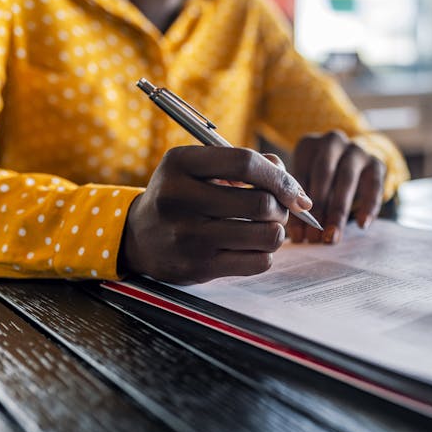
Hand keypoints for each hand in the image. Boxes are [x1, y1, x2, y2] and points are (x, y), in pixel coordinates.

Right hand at [120, 146, 312, 283]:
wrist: (138, 238)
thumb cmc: (182, 196)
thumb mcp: (200, 169)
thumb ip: (245, 165)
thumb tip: (291, 185)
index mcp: (180, 163)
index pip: (246, 163)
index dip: (280, 177)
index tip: (294, 191)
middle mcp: (180, 199)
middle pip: (261, 203)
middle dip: (281, 207)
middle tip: (276, 210)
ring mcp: (188, 236)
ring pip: (266, 235)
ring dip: (277, 232)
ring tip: (265, 228)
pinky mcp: (198, 267)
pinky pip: (259, 262)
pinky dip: (265, 253)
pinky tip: (251, 247)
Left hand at [288, 131, 385, 243]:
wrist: (355, 164)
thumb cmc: (322, 181)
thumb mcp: (307, 185)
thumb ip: (300, 204)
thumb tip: (298, 236)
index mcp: (308, 145)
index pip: (300, 177)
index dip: (297, 207)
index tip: (298, 235)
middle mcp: (332, 142)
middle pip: (323, 174)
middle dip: (318, 209)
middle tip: (314, 238)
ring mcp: (356, 150)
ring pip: (347, 179)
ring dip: (338, 211)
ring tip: (332, 237)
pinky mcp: (376, 162)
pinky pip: (374, 185)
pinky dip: (368, 206)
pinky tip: (362, 225)